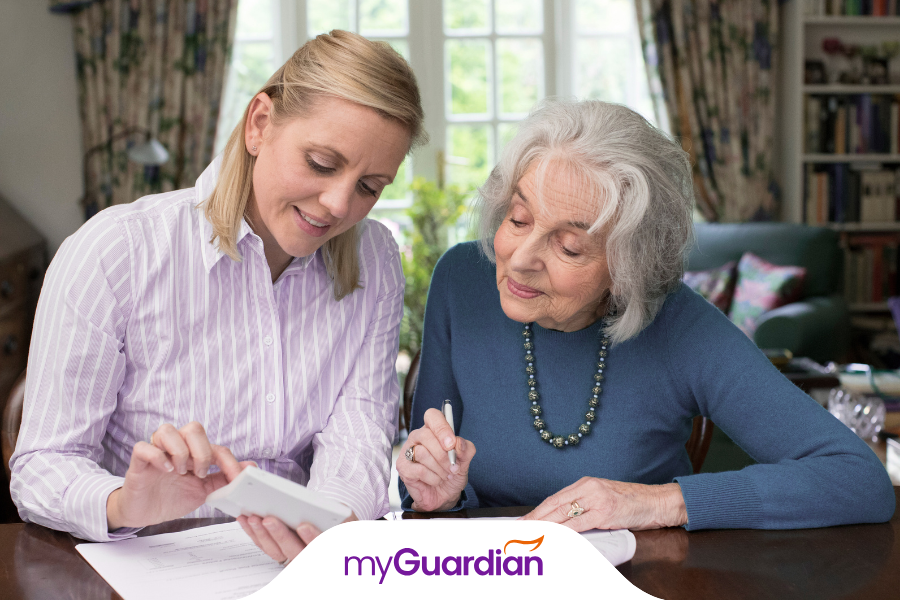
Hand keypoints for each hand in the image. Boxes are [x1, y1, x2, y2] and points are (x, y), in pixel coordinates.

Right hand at [107, 422, 254, 529]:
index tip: (237, 478)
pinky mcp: (138, 462)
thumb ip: (223, 478)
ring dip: (180, 451)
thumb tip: (249, 466)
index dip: (229, 461)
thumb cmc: (172, 498)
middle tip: (200, 473)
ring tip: (180, 472)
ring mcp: (156, 451)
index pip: (216, 447)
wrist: (145, 514)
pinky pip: (144, 447)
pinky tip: (165, 471)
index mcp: (193, 452)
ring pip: (167, 430)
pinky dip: (157, 456)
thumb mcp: (203, 491)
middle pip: (193, 428)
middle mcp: (176, 447)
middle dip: (202, 451)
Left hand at [238, 512, 356, 564]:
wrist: (330, 525)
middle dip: (280, 535)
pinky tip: (246, 519)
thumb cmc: (337, 520)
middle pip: (294, 551)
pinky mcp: (278, 551)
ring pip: (276, 551)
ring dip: (262, 534)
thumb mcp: (344, 516)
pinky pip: (265, 546)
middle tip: (269, 519)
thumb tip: (326, 507)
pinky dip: (254, 533)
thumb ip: (339, 515)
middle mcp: (308, 557)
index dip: (312, 538)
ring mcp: (291, 556)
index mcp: (327, 548)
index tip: (303, 526)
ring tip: (253, 517)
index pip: (320, 547)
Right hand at [396, 408, 475, 511]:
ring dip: (439, 468)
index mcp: (432, 430)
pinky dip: (432, 477)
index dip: (442, 428)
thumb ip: (466, 449)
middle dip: (443, 455)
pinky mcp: (403, 467)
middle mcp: (418, 437)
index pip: (432, 416)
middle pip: (426, 435)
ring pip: (422, 453)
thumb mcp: (465, 460)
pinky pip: (418, 469)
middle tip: (453, 467)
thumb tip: (458, 443)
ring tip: (446, 475)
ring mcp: (408, 451)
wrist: (444, 496)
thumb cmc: (451, 473)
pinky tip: (436, 480)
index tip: (451, 444)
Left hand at [522, 477, 687, 530]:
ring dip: (545, 525)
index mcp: (586, 483)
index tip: (524, 520)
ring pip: (563, 513)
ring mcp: (597, 499)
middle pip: (555, 505)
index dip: (538, 510)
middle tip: (519, 528)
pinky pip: (579, 524)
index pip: (555, 498)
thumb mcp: (604, 498)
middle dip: (535, 518)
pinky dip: (564, 531)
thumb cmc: (633, 502)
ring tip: (530, 533)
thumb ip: (586, 505)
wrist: (658, 501)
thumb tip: (564, 520)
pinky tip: (554, 536)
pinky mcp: (605, 512)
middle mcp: (588, 488)